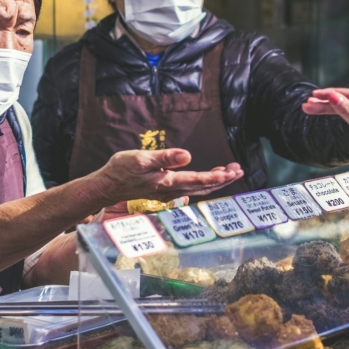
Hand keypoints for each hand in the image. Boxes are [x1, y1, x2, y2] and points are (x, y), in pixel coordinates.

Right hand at [93, 149, 243, 206]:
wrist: (107, 186)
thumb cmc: (122, 170)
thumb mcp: (141, 159)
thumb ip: (165, 157)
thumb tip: (187, 155)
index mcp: (167, 182)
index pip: (197, 180)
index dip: (216, 177)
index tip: (232, 172)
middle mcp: (171, 190)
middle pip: (203, 187)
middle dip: (223, 179)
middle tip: (240, 170)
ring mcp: (169, 192)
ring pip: (199, 188)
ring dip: (216, 181)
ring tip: (231, 171)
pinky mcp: (166, 190)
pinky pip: (191, 188)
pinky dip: (205, 182)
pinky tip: (211, 176)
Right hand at [304, 89, 348, 195]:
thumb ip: (348, 111)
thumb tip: (333, 96)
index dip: (331, 93)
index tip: (315, 95)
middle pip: (347, 101)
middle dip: (326, 102)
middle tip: (307, 104)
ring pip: (347, 110)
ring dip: (328, 109)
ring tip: (309, 109)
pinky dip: (337, 117)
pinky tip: (326, 114)